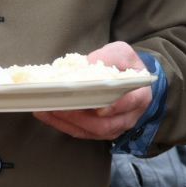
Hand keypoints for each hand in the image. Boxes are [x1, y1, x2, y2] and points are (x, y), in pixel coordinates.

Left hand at [34, 42, 152, 140]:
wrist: (130, 82)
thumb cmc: (127, 67)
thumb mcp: (123, 53)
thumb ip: (110, 56)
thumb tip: (88, 63)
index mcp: (139, 96)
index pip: (129, 104)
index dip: (114, 107)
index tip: (98, 108)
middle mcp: (128, 117)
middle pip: (105, 125)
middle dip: (80, 117)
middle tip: (60, 106)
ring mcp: (114, 128)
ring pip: (90, 131)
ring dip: (66, 122)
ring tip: (46, 109)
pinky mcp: (98, 132)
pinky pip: (80, 133)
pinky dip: (62, 125)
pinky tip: (46, 114)